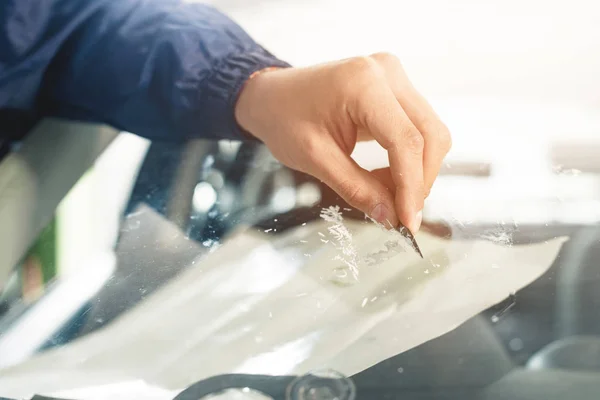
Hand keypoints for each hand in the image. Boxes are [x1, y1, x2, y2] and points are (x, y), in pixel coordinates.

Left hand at [235, 53, 451, 233]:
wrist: (271, 96)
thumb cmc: (284, 120)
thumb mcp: (316, 160)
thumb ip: (357, 189)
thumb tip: (391, 217)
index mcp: (363, 84)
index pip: (406, 140)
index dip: (412, 186)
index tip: (408, 222)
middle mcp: (387, 72)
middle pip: (430, 134)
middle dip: (420, 180)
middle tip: (401, 214)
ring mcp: (394, 76)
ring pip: (430, 132)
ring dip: (417, 170)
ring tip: (387, 194)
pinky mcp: (395, 88)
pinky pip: (417, 127)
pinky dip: (409, 158)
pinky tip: (387, 176)